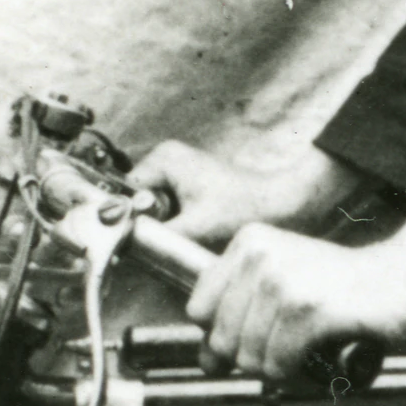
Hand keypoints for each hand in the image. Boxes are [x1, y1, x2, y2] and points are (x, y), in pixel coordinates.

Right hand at [127, 130, 354, 249]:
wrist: (281, 205)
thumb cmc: (246, 208)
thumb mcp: (194, 228)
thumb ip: (157, 237)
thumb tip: (129, 246)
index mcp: (164, 159)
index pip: (125, 193)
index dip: (130, 220)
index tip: (136, 241)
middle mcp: (168, 158)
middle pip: (137, 201)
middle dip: (148, 224)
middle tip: (168, 240)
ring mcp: (179, 170)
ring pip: (152, 208)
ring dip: (163, 226)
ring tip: (186, 236)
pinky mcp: (190, 184)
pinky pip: (168, 208)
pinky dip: (175, 223)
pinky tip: (191, 233)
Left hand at [191, 208, 405, 385]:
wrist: (400, 278)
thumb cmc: (344, 284)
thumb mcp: (282, 279)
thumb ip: (239, 313)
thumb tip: (207, 361)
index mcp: (248, 243)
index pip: (198, 309)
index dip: (220, 334)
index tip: (248, 338)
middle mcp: (260, 257)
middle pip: (220, 339)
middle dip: (248, 357)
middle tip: (282, 350)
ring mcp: (284, 282)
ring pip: (248, 357)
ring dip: (274, 368)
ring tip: (300, 352)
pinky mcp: (309, 310)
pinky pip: (278, 364)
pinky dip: (293, 373)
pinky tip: (312, 357)